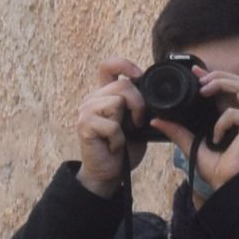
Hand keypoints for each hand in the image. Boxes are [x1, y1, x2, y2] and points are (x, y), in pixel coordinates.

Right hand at [72, 62, 145, 197]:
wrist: (109, 173)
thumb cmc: (124, 147)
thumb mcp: (136, 121)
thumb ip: (138, 103)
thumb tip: (154, 92)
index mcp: (104, 93)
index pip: (108, 65)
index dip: (124, 65)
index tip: (138, 76)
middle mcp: (92, 98)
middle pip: (122, 84)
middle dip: (138, 104)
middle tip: (137, 123)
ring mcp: (86, 111)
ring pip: (117, 101)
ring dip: (127, 123)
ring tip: (121, 136)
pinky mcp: (84, 126)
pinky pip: (112, 125)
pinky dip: (118, 139)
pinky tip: (113, 147)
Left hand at [182, 66, 238, 195]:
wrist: (228, 185)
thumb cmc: (217, 168)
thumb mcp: (191, 144)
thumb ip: (178, 131)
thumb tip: (157, 120)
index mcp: (232, 115)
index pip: (226, 87)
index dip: (211, 75)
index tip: (194, 71)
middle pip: (237, 80)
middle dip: (217, 75)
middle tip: (199, 79)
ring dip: (221, 83)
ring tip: (204, 90)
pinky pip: (236, 112)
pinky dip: (222, 121)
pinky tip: (216, 137)